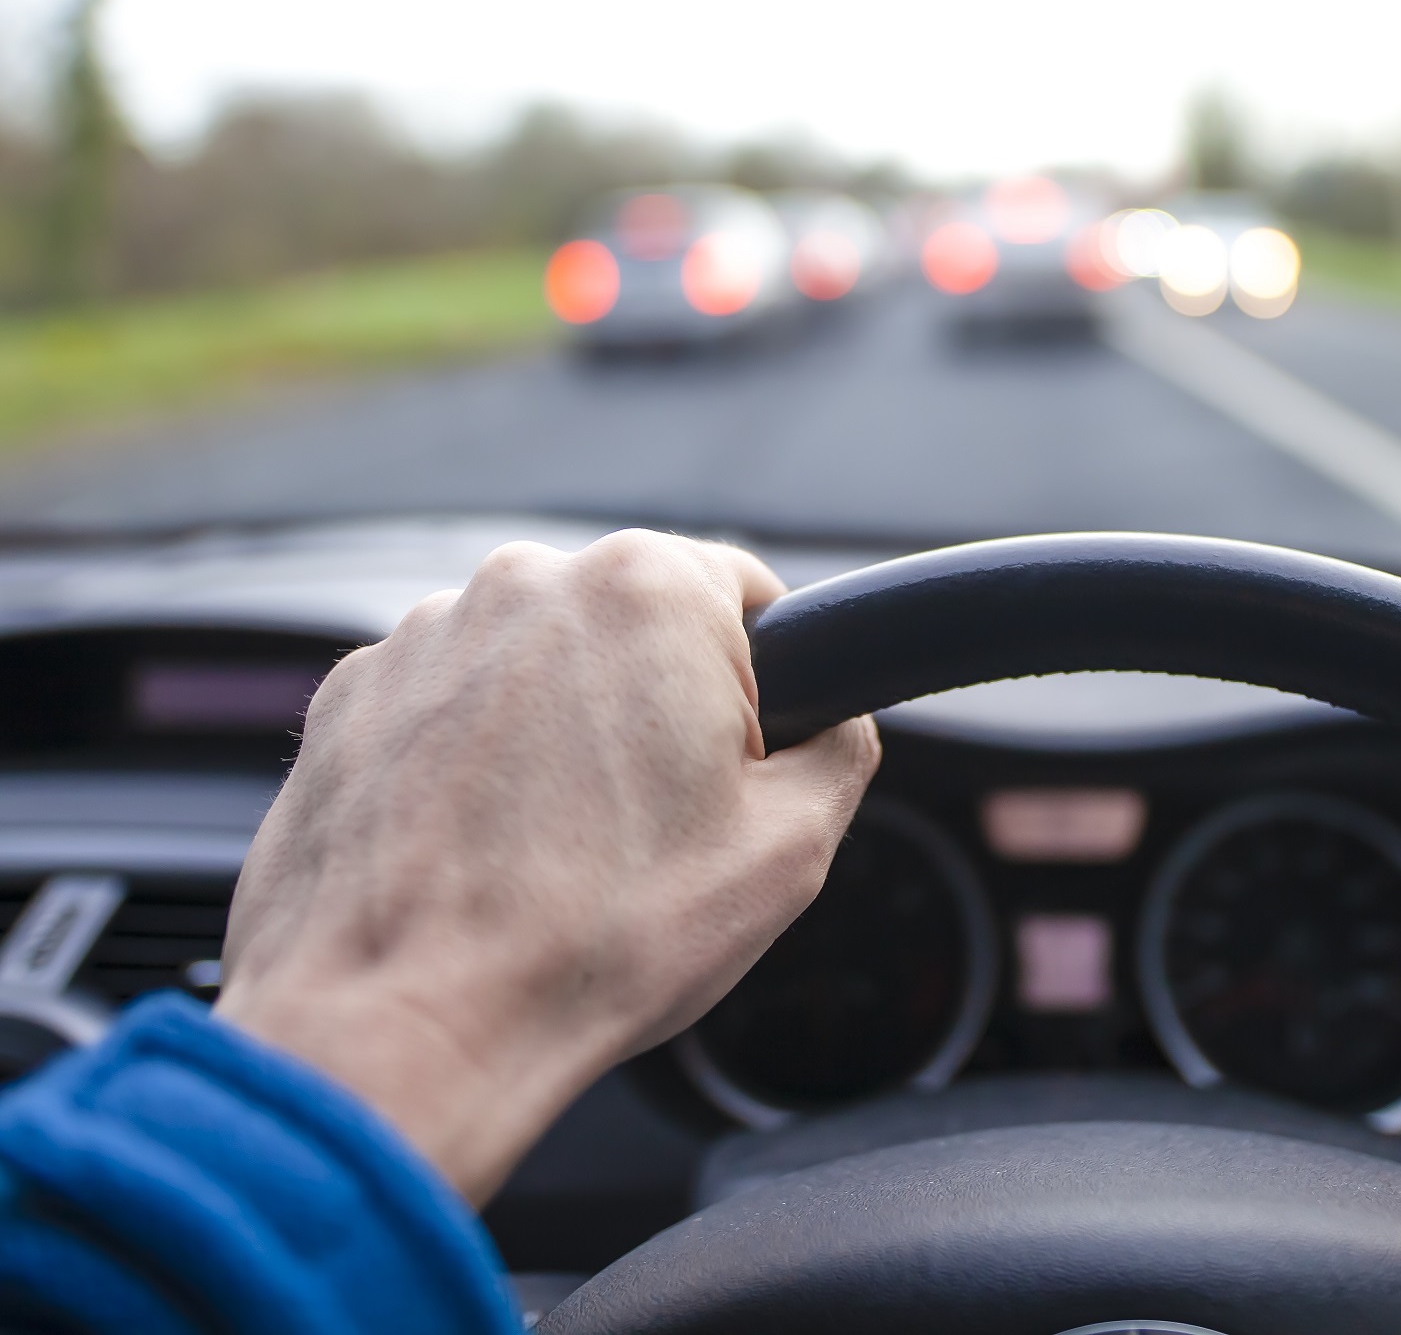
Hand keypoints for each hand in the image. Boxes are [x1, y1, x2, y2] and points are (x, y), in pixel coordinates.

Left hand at [214, 531, 879, 1203]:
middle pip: (635, 624)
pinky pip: (447, 704)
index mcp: (648, 589)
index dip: (767, 686)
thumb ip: (841, 750)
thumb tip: (833, 724)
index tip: (742, 760)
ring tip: (557, 852)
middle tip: (655, 826)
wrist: (403, 1027)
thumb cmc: (591, 941)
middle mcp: (527, 582)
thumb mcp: (789, 851)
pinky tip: (484, 852)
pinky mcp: (351, 694)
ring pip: (537, 664)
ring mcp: (424, 634)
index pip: (749, 593)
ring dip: (559, 733)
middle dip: (656, 706)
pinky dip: (471, 761)